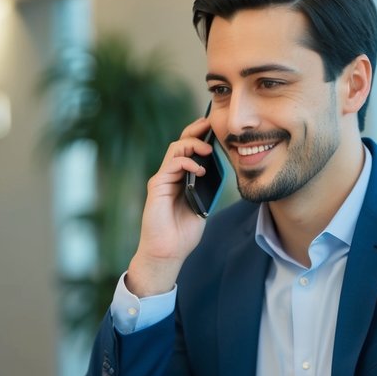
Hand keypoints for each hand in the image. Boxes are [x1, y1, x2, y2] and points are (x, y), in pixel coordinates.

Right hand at [124, 116, 217, 297]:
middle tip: (209, 124)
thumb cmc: (183, 233)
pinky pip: (171, 164)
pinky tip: (200, 168)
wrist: (168, 251)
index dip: (200, 137)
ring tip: (208, 150)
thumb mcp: (202, 207)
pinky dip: (186, 162)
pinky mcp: (157, 185)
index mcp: (181, 179)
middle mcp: (170, 175)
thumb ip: (207, 189)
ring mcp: (163, 179)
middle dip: (195, 131)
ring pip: (175, 149)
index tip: (215, 129)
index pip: (189, 151)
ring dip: (193, 144)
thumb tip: (219, 171)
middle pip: (180, 143)